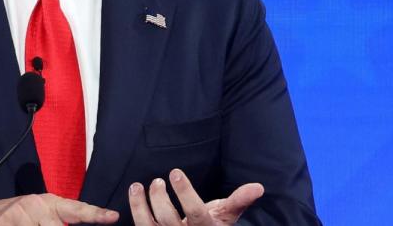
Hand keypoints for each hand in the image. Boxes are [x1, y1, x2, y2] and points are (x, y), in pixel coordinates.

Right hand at [0, 193, 119, 224]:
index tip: (112, 217)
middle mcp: (35, 207)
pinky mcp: (3, 225)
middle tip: (48, 225)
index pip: (76, 210)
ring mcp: (18, 217)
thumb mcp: (37, 215)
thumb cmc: (11, 219)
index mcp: (47, 204)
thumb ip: (56, 220)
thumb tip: (71, 222)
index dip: (95, 214)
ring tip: (28, 225)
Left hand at [128, 169, 263, 224]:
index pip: (194, 212)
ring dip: (140, 205)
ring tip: (138, 185)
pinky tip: (134, 192)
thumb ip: (239, 200)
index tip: (175, 172)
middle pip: (168, 220)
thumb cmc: (212, 224)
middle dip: (160, 199)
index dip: (184, 193)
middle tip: (158, 180)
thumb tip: (258, 187)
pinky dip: (134, 209)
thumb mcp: (226, 215)